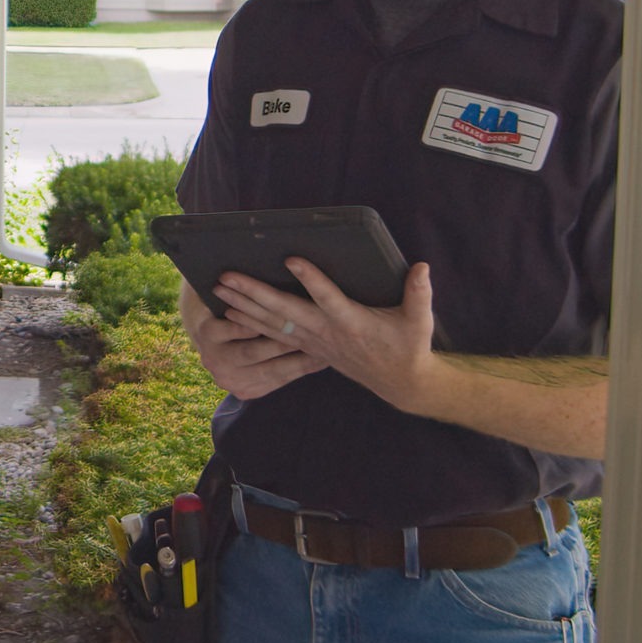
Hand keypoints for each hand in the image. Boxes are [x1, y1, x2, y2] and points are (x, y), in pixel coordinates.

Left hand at [212, 258, 441, 413]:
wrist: (400, 384)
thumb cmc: (409, 346)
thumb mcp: (419, 321)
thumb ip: (419, 293)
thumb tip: (422, 267)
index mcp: (351, 321)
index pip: (327, 297)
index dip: (310, 279)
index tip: (291, 259)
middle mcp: (326, 332)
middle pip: (284, 310)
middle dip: (253, 292)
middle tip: (227, 276)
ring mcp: (314, 341)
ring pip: (272, 322)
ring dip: (243, 306)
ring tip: (219, 289)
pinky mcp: (308, 347)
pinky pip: (274, 334)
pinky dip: (251, 323)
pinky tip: (230, 313)